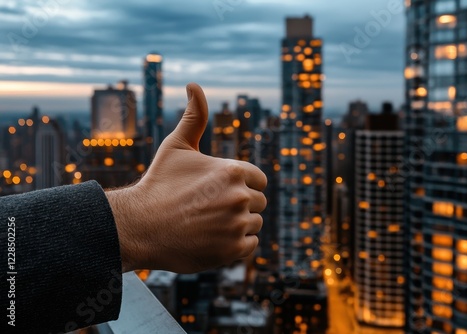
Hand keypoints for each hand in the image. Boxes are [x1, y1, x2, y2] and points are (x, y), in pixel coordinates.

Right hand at [106, 83, 266, 272]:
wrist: (139, 226)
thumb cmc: (159, 184)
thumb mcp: (176, 146)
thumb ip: (195, 116)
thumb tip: (194, 84)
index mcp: (233, 170)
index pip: (258, 180)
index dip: (240, 186)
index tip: (217, 191)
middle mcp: (240, 196)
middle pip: (257, 202)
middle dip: (238, 205)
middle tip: (208, 209)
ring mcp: (237, 225)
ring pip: (254, 224)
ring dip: (236, 225)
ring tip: (207, 224)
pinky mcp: (233, 250)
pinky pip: (250, 245)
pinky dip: (235, 244)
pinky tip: (211, 238)